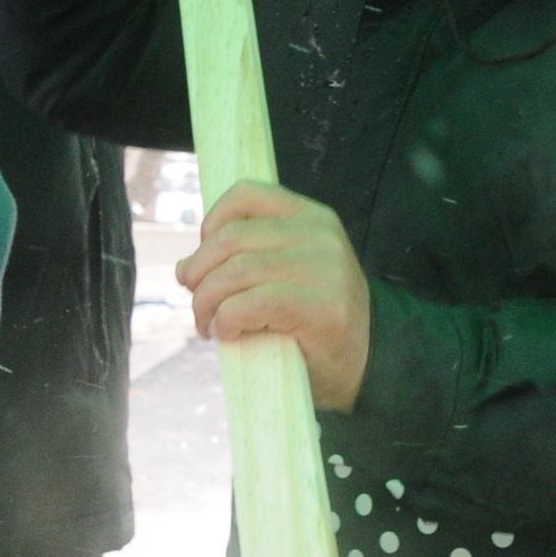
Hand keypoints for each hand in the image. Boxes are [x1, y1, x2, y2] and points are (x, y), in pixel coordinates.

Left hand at [178, 181, 371, 409]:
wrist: (369, 360)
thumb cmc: (315, 320)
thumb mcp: (290, 271)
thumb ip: (251, 256)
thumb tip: (186, 267)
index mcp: (311, 217)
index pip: (247, 195)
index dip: (211, 223)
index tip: (203, 258)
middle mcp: (319, 236)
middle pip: (231, 238)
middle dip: (199, 273)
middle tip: (198, 306)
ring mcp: (324, 270)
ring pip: (236, 271)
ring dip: (207, 302)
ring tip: (207, 325)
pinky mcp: (320, 308)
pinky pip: (252, 303)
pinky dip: (226, 318)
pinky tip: (225, 333)